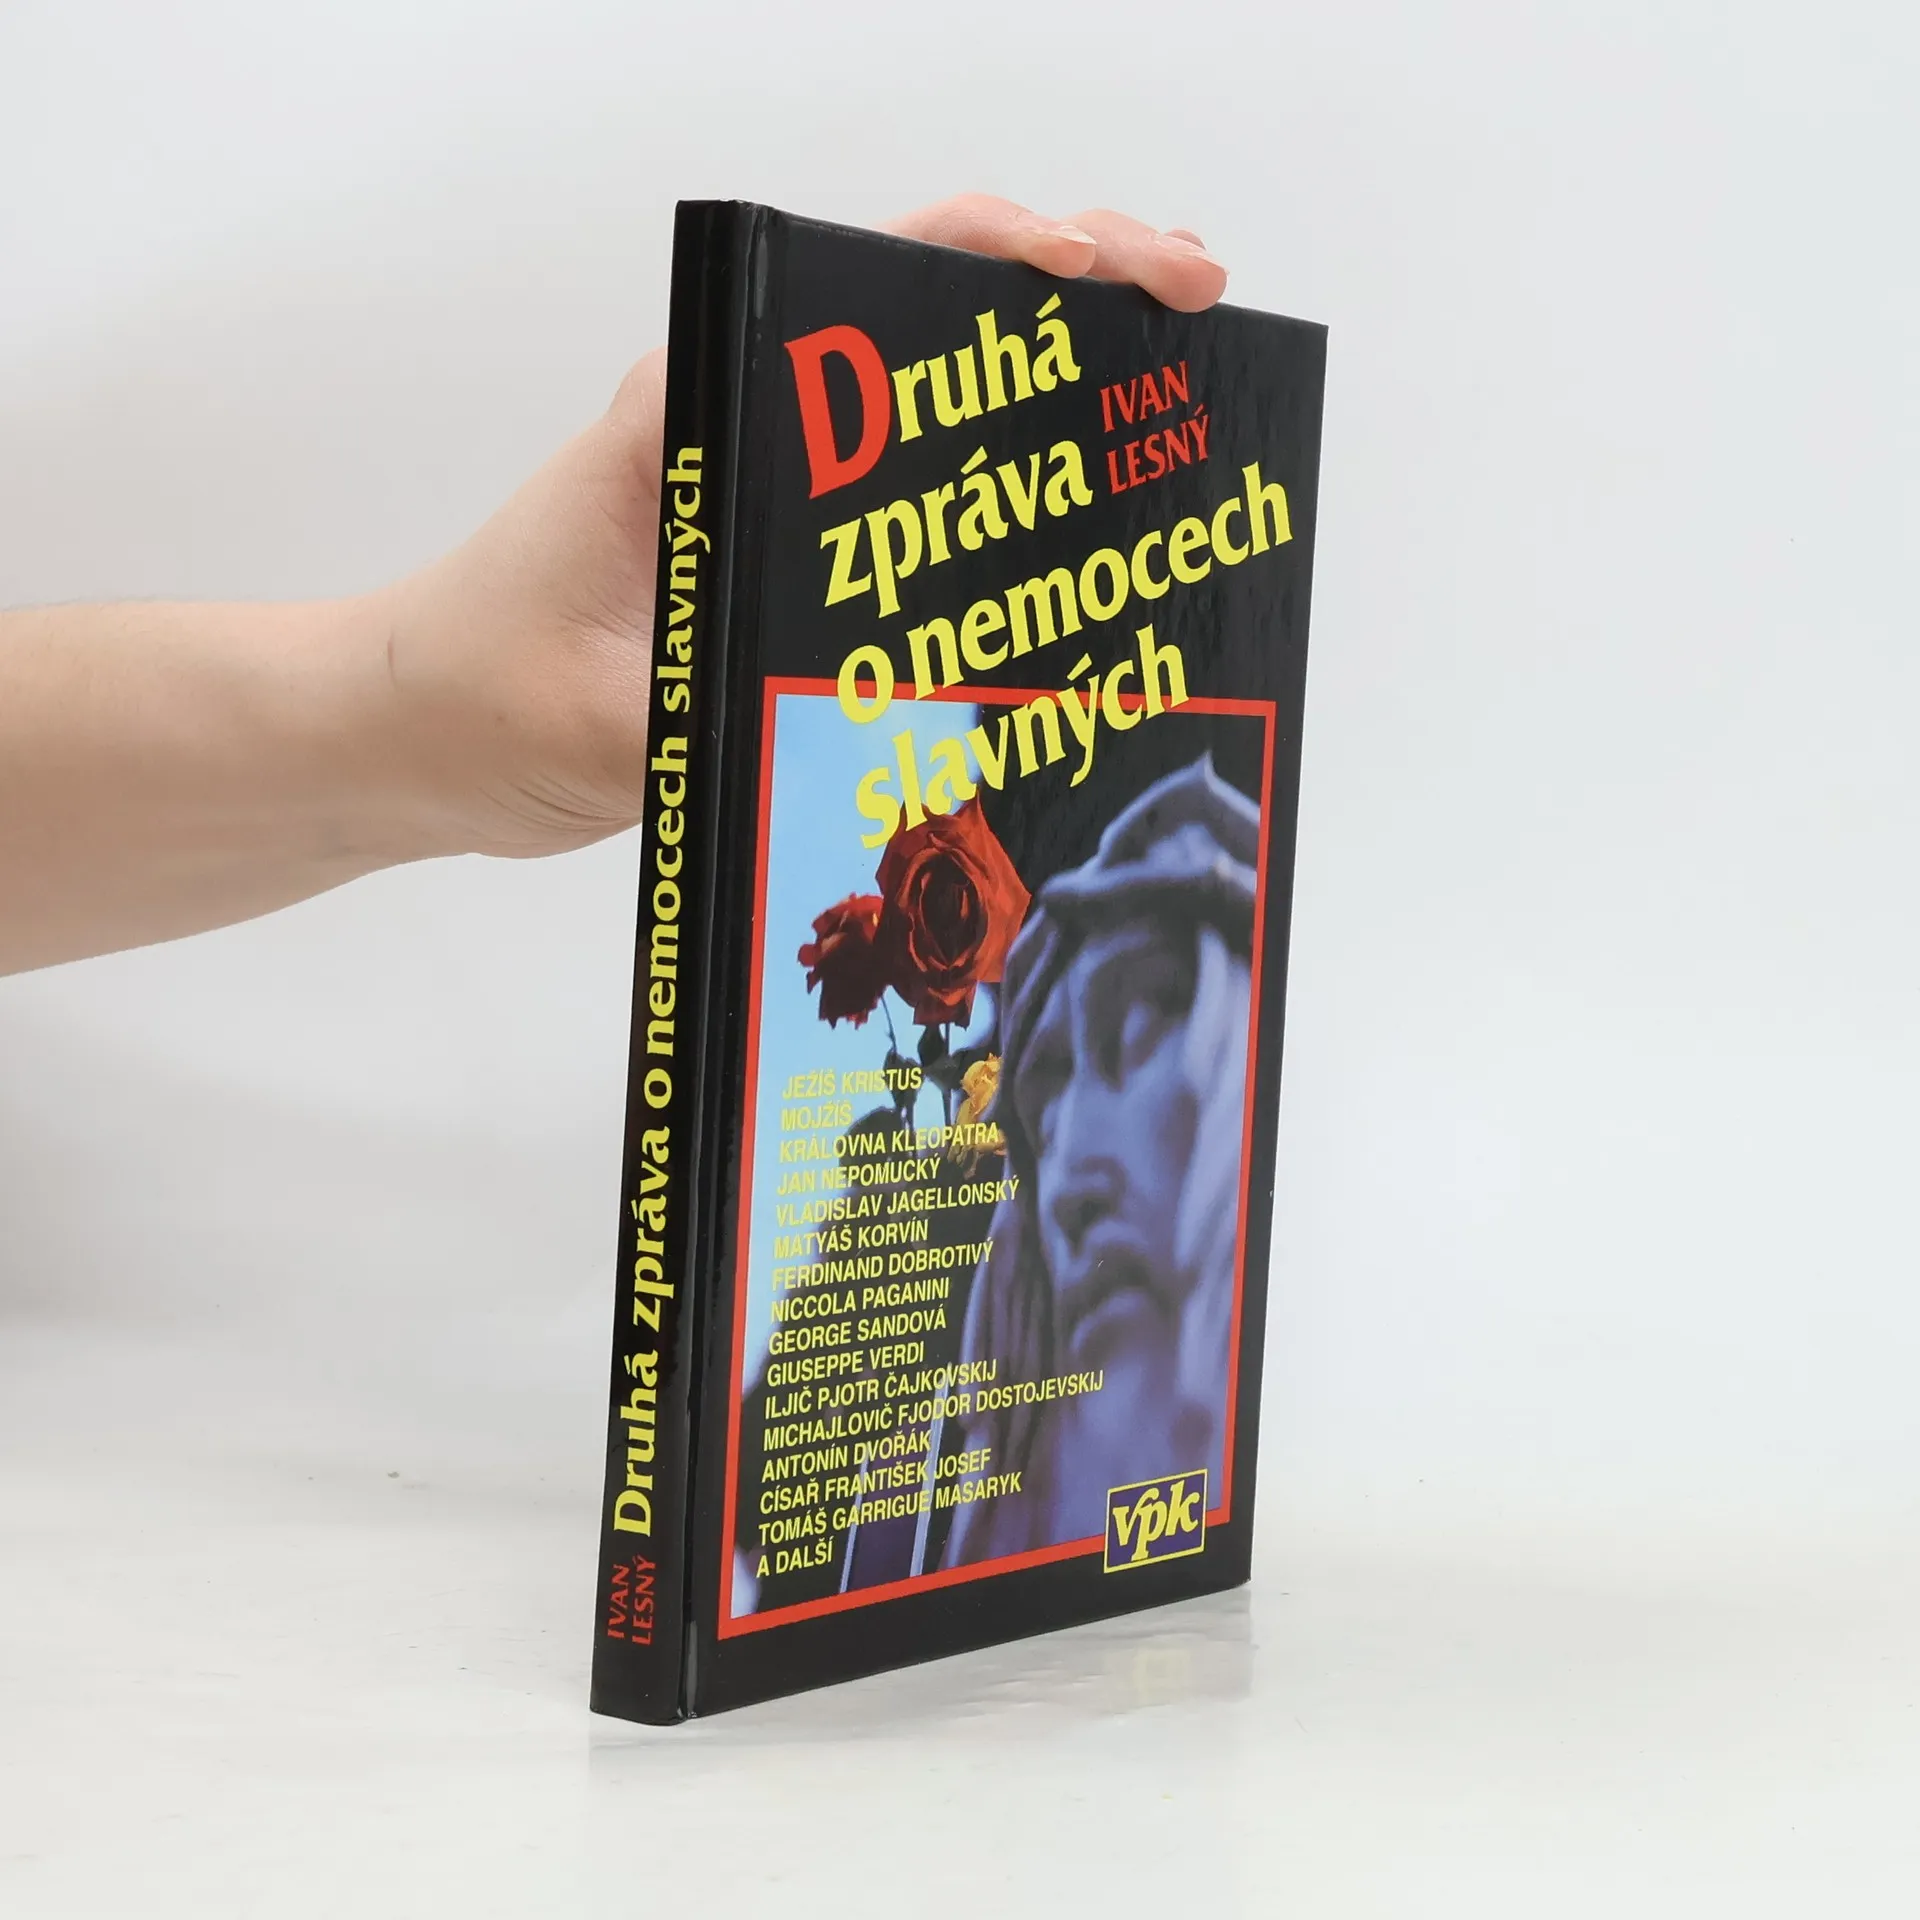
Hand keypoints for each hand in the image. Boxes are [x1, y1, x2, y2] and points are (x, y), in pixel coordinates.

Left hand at [378, 197, 1228, 862]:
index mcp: (696, 409)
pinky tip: (1077, 505)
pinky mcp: (774, 547)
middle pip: (924, 310)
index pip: (862, 278)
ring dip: (1050, 373)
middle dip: (1069, 286)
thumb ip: (722, 713)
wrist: (412, 731)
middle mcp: (739, 418)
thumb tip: (865, 724)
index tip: (1097, 267)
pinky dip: (1001, 473)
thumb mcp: (606, 721)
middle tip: (1192, 297)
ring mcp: (764, 478)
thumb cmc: (477, 696)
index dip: (997, 253)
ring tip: (1168, 376)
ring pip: (929, 392)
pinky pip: (909, 488)